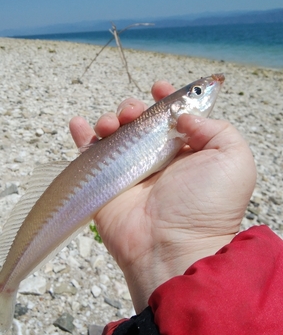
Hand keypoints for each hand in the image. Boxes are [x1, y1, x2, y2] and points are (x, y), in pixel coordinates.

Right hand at [69, 81, 256, 311]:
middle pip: (141, 121)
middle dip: (135, 107)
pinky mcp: (106, 182)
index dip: (167, 98)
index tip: (159, 87)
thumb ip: (218, 129)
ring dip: (110, 119)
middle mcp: (159, 159)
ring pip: (115, 133)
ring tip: (110, 125)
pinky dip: (81, 136)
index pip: (175, 118)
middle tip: (134, 114)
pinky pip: (88, 155)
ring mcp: (131, 170)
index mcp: (189, 152)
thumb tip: (184, 118)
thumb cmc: (207, 206)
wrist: (172, 247)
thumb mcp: (234, 161)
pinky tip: (79, 124)